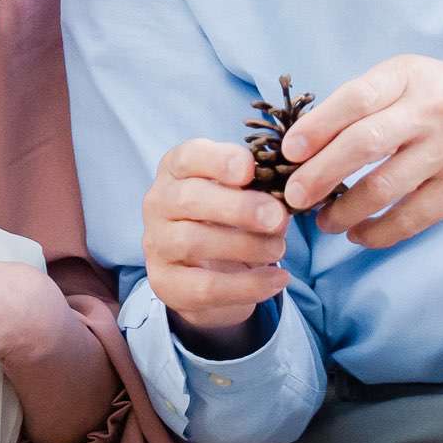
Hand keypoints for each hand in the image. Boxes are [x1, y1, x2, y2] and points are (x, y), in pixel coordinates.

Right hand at [139, 136, 288, 337]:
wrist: (208, 271)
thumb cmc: (228, 218)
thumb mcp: (242, 195)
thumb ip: (258, 189)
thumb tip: (286, 202)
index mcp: (176, 170)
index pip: (188, 157)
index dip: (218, 160)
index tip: (250, 169)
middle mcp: (158, 203)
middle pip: (189, 199)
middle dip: (238, 207)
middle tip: (277, 216)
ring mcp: (157, 244)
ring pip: (194, 242)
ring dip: (245, 246)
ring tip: (279, 248)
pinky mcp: (165, 283)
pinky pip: (205, 286)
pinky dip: (247, 285)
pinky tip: (278, 279)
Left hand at [283, 57, 442, 249]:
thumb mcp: (415, 80)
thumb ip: (368, 101)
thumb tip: (306, 143)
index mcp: (410, 76)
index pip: (356, 99)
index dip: (317, 126)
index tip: (290, 151)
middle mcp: (432, 109)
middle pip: (364, 144)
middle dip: (320, 175)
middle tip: (294, 196)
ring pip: (384, 188)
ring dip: (344, 211)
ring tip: (325, 221)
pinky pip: (411, 218)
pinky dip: (378, 232)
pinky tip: (359, 234)